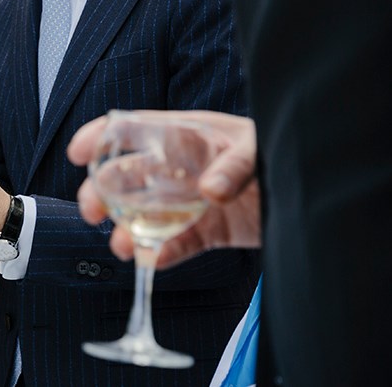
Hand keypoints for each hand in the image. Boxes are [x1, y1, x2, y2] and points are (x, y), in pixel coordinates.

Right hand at [68, 110, 260, 266]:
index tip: (78, 153)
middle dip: (103, 192)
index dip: (100, 136)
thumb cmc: (279, 153)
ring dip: (127, 230)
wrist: (314, 191)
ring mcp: (190, 200)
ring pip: (145, 214)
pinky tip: (150, 262)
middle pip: (128, 176)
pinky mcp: (207, 231)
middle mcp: (179, 167)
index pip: (131, 129)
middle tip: (92, 211)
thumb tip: (208, 191)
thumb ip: (235, 166)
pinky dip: (162, 254)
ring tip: (121, 247)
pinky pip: (178, 244)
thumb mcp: (258, 150)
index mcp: (183, 135)